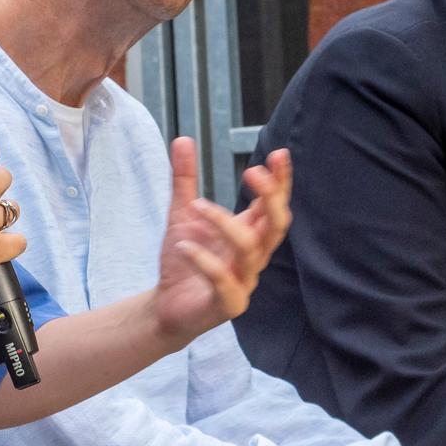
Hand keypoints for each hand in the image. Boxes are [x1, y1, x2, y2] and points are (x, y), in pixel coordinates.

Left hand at [147, 140, 292, 345]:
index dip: (280, 181)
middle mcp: (254, 255)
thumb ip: (185, 179)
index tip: (278, 154)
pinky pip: (223, 280)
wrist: (165, 307)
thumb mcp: (182, 214)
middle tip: (253, 172)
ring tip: (196, 207)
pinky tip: (183, 246)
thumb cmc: (184, 260)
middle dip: (271, 198)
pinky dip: (204, 261)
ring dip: (225, 224)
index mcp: (250, 232)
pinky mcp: (228, 303)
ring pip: (250, 249)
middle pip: (276, 225)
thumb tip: (183, 138)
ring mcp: (245, 281)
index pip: (273, 204)